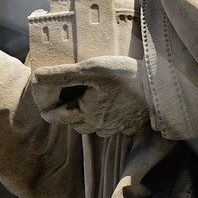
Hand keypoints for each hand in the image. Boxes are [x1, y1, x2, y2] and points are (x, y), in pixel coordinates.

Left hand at [29, 59, 150, 140]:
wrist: (159, 87)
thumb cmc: (124, 75)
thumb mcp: (91, 69)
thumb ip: (62, 74)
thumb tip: (37, 77)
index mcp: (86, 114)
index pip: (58, 116)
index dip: (49, 110)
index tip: (44, 107)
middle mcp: (99, 126)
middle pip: (76, 124)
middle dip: (69, 114)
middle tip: (68, 100)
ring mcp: (117, 129)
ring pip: (94, 127)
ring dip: (89, 118)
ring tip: (91, 101)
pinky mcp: (132, 127)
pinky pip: (115, 127)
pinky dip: (110, 120)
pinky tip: (114, 107)